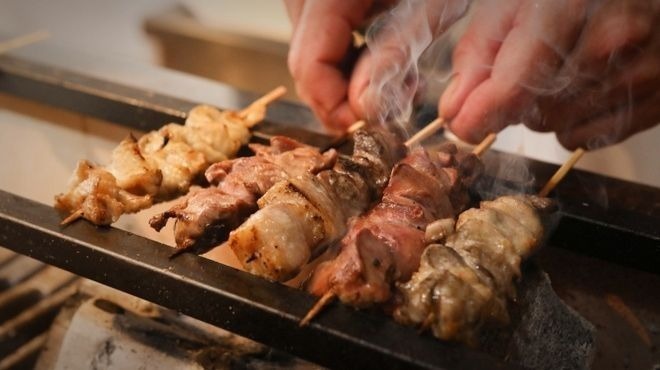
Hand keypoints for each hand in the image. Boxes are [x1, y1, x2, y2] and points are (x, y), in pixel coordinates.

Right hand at [285, 0, 466, 130]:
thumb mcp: (428, 6)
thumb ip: (392, 58)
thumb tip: (363, 111)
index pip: (308, 64)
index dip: (333, 105)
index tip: (366, 125)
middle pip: (307, 61)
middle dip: (346, 96)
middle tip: (393, 106)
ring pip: (314, 52)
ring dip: (352, 79)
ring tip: (401, 82)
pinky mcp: (324, 1)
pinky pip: (325, 36)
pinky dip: (353, 57)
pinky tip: (387, 60)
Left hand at [440, 0, 659, 149]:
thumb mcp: (513, 1)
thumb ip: (478, 51)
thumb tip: (454, 109)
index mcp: (570, 4)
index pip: (517, 83)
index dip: (481, 113)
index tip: (461, 124)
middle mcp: (614, 38)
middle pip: (535, 113)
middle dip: (516, 101)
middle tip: (527, 68)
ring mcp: (643, 70)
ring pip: (559, 129)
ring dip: (545, 112)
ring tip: (561, 71)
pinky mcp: (657, 99)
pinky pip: (589, 138)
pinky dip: (575, 122)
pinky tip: (585, 87)